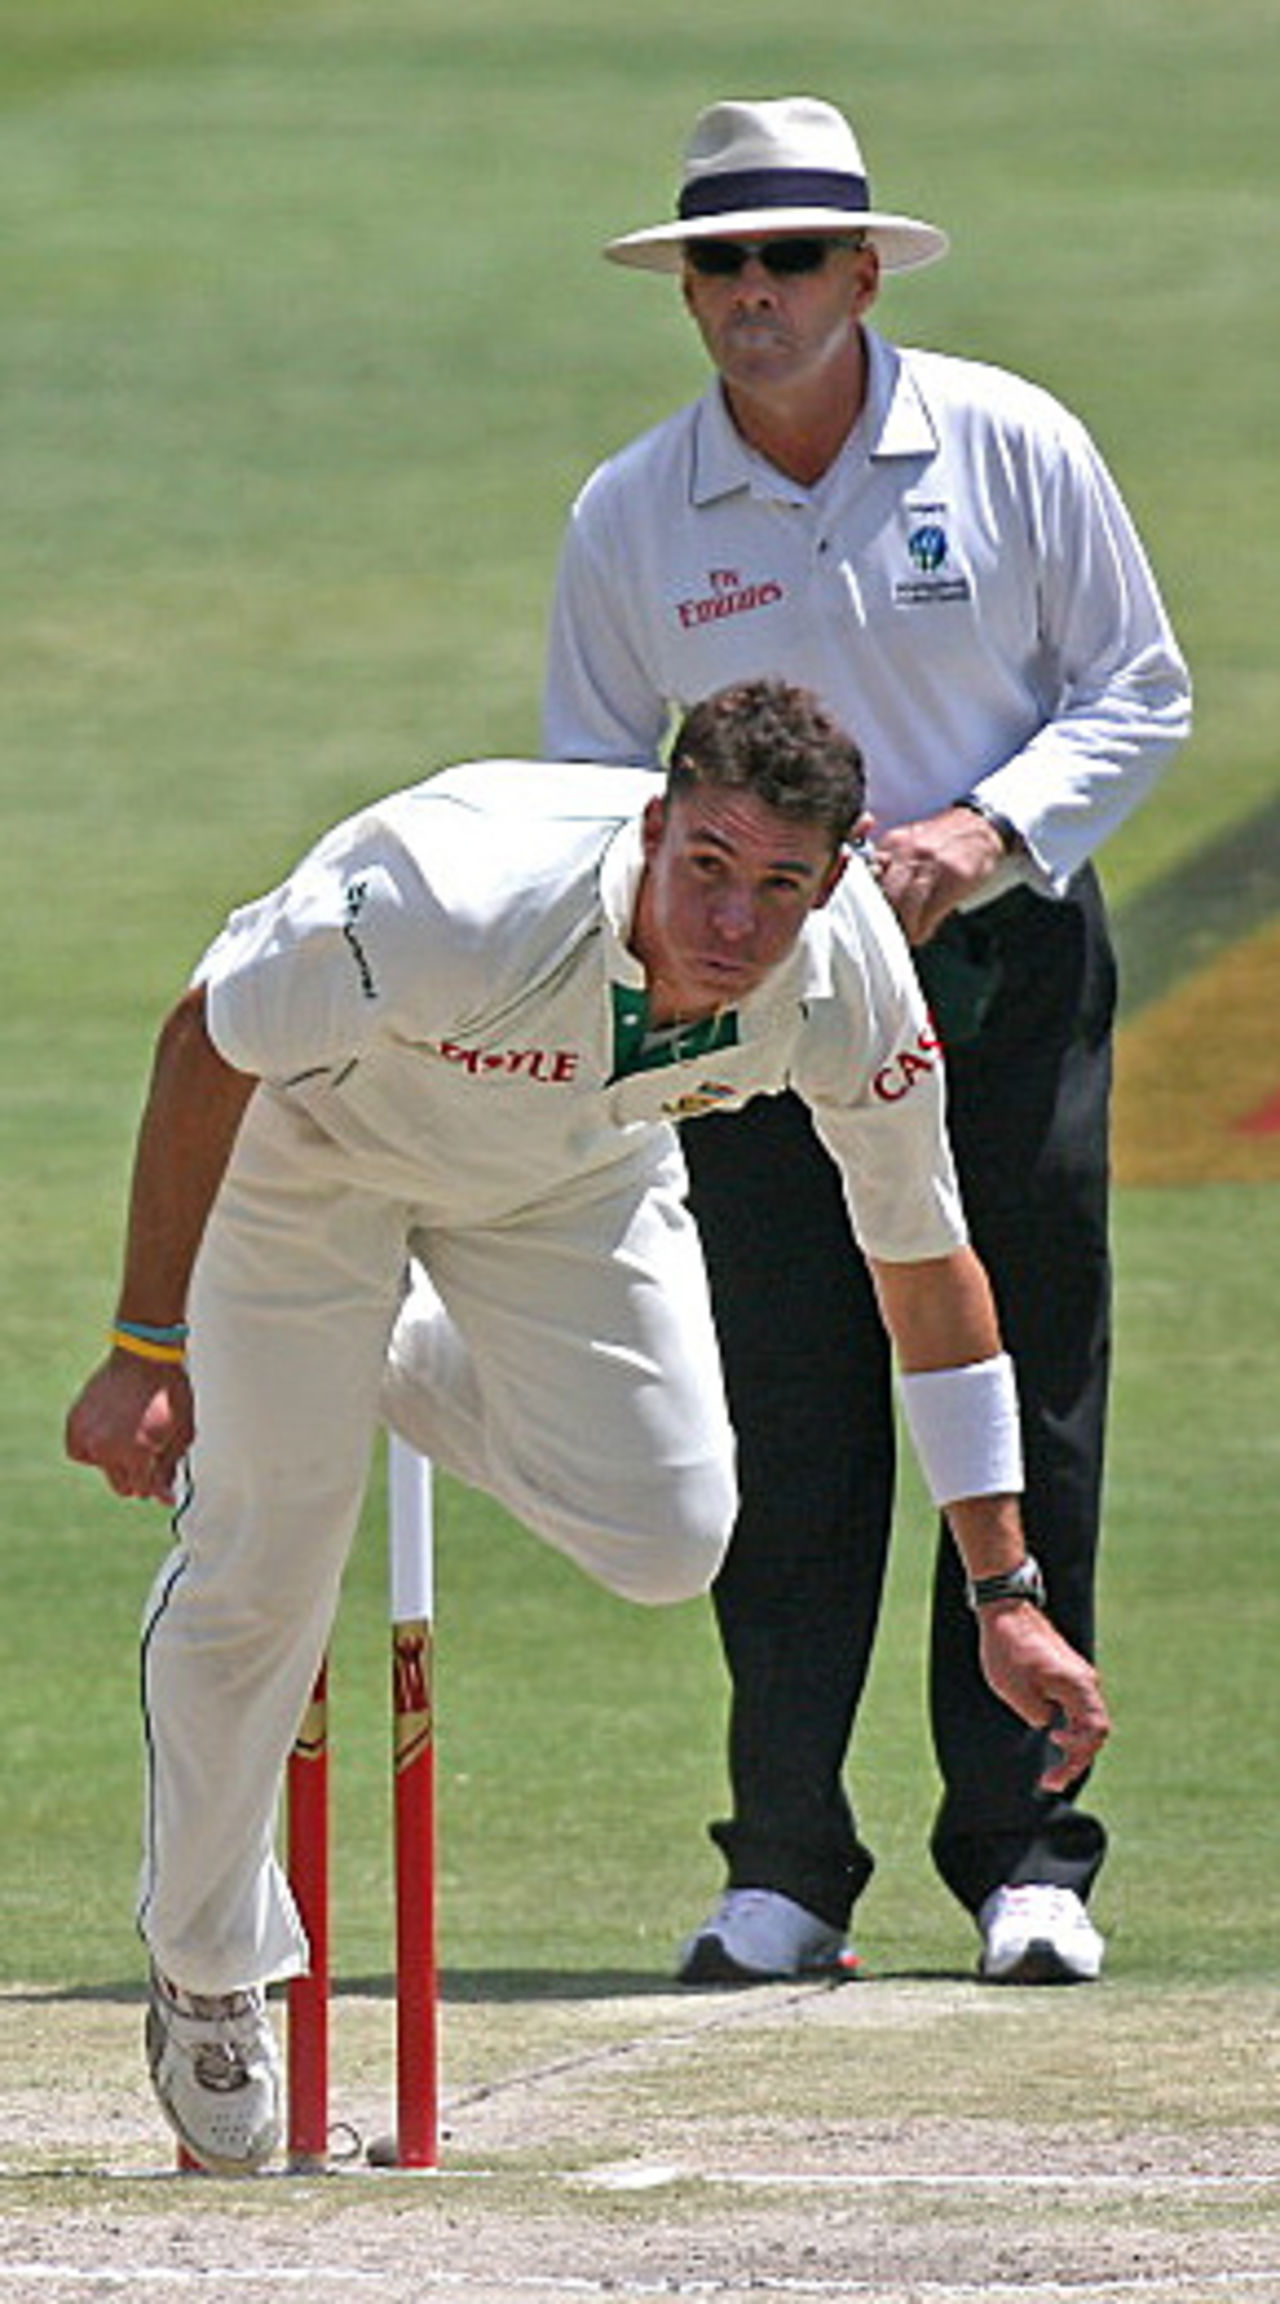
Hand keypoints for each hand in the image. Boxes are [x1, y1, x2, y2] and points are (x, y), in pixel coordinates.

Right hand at [65, 1350, 193, 1504]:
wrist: (144, 1355)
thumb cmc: (170, 1392)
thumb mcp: (182, 1433)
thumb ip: (170, 1468)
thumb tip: (164, 1498)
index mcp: (137, 1452)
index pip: (143, 1488)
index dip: (158, 1487)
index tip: (164, 1483)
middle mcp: (108, 1447)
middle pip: (121, 1485)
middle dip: (137, 1476)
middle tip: (148, 1456)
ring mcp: (88, 1434)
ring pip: (100, 1467)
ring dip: (114, 1460)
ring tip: (129, 1435)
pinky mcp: (75, 1422)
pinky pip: (79, 1451)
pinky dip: (92, 1448)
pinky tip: (109, 1434)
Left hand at [872, 806, 1007, 945]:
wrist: (980, 826)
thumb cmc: (940, 840)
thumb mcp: (906, 842)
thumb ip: (885, 863)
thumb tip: (868, 894)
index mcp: (893, 843)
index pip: (866, 878)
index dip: (865, 903)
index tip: (868, 918)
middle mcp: (909, 852)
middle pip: (884, 896)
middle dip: (884, 920)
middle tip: (886, 933)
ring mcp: (932, 865)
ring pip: (905, 908)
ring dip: (904, 929)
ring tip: (906, 936)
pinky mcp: (954, 878)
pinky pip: (930, 913)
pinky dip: (923, 929)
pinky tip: (922, 933)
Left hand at [976, 1604, 1110, 1791]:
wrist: (1005, 1609)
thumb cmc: (1008, 1648)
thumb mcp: (1016, 1692)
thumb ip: (1039, 1717)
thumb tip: (1050, 1725)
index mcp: (1078, 1685)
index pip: (1094, 1733)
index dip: (1078, 1759)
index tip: (1053, 1776)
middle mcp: (1085, 1681)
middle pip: (1095, 1730)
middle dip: (1076, 1759)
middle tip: (1051, 1781)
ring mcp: (1078, 1675)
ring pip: (1087, 1720)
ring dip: (1073, 1744)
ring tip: (1051, 1768)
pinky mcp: (1067, 1672)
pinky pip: (1077, 1707)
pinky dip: (1070, 1727)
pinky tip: (1053, 1735)